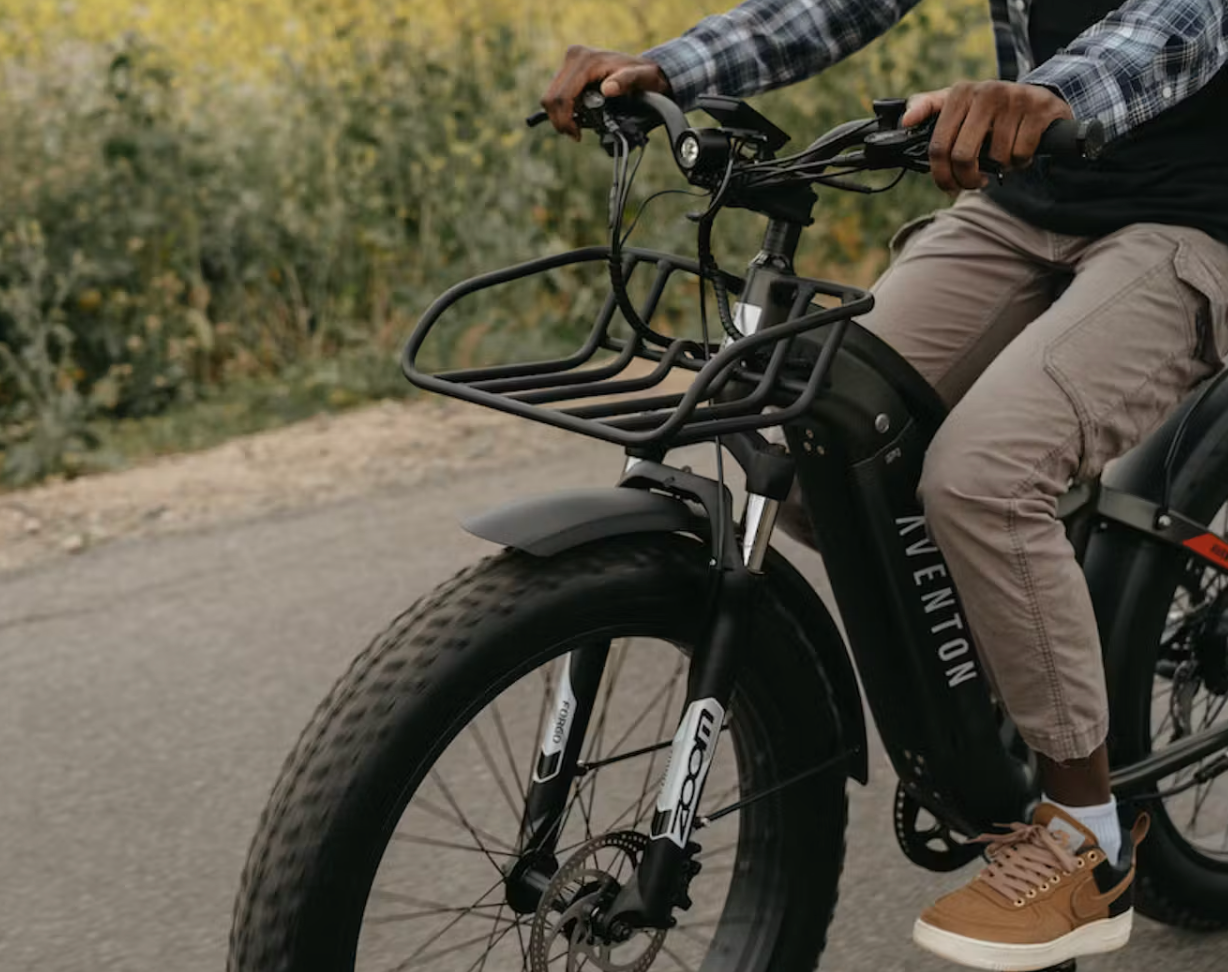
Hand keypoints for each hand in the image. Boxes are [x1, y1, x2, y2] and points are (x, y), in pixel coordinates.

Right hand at [541, 46, 670, 140]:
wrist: (643, 68)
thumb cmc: (645, 76)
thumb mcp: (643, 79)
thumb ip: (627, 81)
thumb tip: (607, 89)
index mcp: (586, 60)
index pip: (563, 95)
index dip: (566, 119)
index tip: (577, 135)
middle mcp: (574, 56)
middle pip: (551, 96)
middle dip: (560, 120)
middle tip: (575, 135)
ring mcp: (570, 62)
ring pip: (550, 96)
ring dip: (560, 117)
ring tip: (576, 128)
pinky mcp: (569, 69)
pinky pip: (556, 94)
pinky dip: (562, 110)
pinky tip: (576, 117)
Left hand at [900, 81, 1073, 192]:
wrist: (1039, 97)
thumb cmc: (988, 111)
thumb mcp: (957, 104)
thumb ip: (927, 109)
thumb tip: (905, 120)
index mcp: (960, 93)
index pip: (938, 146)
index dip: (941, 175)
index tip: (948, 186)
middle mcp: (986, 92)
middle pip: (963, 156)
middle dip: (968, 180)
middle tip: (975, 183)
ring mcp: (1015, 99)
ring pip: (997, 158)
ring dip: (1001, 167)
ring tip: (1003, 156)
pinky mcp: (1040, 109)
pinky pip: (1021, 153)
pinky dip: (1021, 161)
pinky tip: (1020, 150)